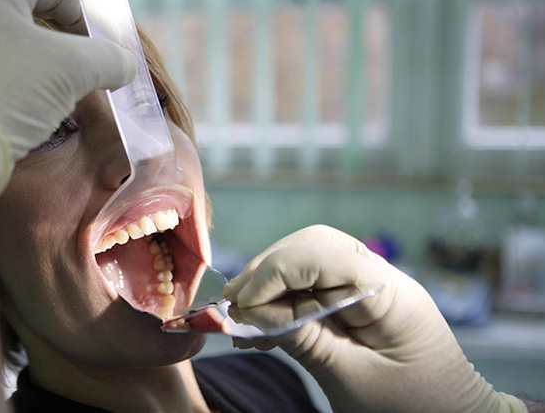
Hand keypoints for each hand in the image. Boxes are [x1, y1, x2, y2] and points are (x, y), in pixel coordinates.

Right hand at [223, 225, 524, 412]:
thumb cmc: (412, 407)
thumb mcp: (352, 380)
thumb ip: (304, 340)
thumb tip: (252, 311)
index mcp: (390, 294)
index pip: (322, 254)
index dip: (274, 272)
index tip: (242, 305)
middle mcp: (380, 277)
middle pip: (312, 247)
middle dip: (266, 271)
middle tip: (232, 306)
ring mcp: (370, 286)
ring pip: (308, 259)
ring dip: (270, 283)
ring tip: (242, 317)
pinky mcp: (358, 301)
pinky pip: (313, 284)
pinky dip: (282, 299)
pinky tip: (262, 325)